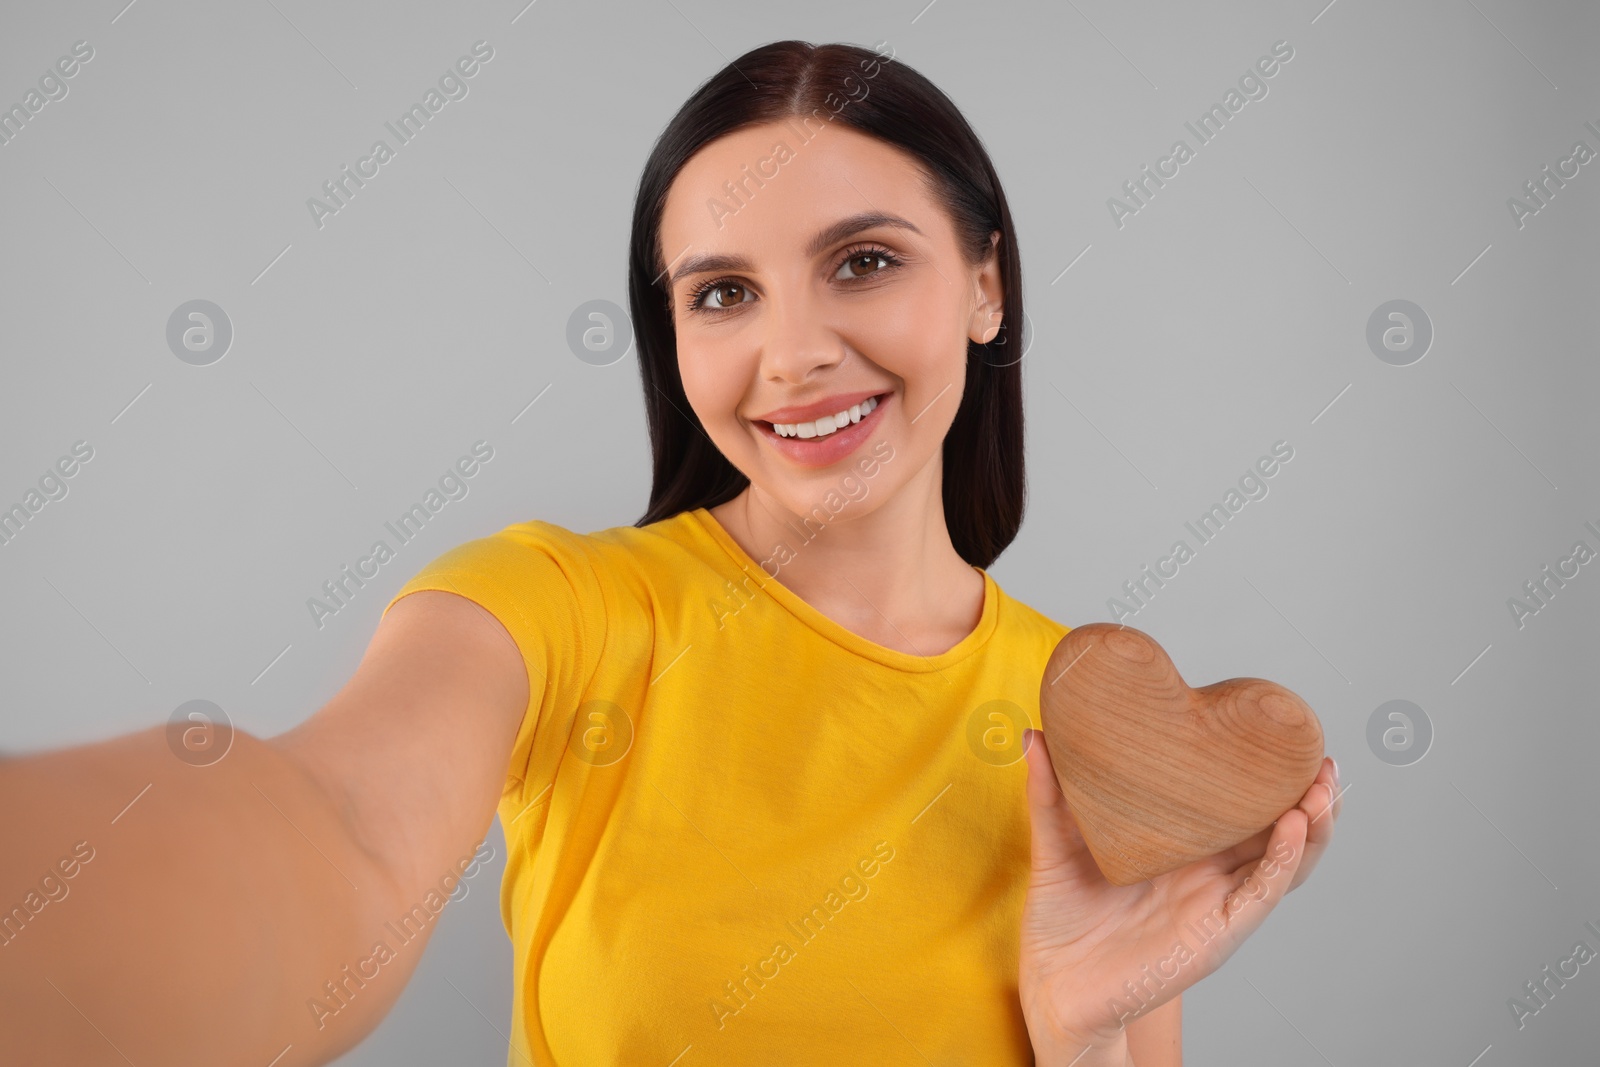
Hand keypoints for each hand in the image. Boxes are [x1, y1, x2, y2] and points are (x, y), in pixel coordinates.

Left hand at [1017, 730, 1340, 1047]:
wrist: (1054, 983)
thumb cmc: (1061, 917)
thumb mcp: (1056, 842)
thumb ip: (1050, 791)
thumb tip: (1034, 734)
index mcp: (1180, 847)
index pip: (1237, 807)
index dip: (1267, 775)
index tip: (1286, 734)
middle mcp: (1208, 873)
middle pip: (1277, 831)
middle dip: (1308, 796)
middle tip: (1321, 760)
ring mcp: (1216, 901)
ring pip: (1284, 861)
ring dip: (1312, 825)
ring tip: (1321, 788)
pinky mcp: (1217, 932)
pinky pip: (1262, 893)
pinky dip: (1283, 860)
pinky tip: (1292, 826)